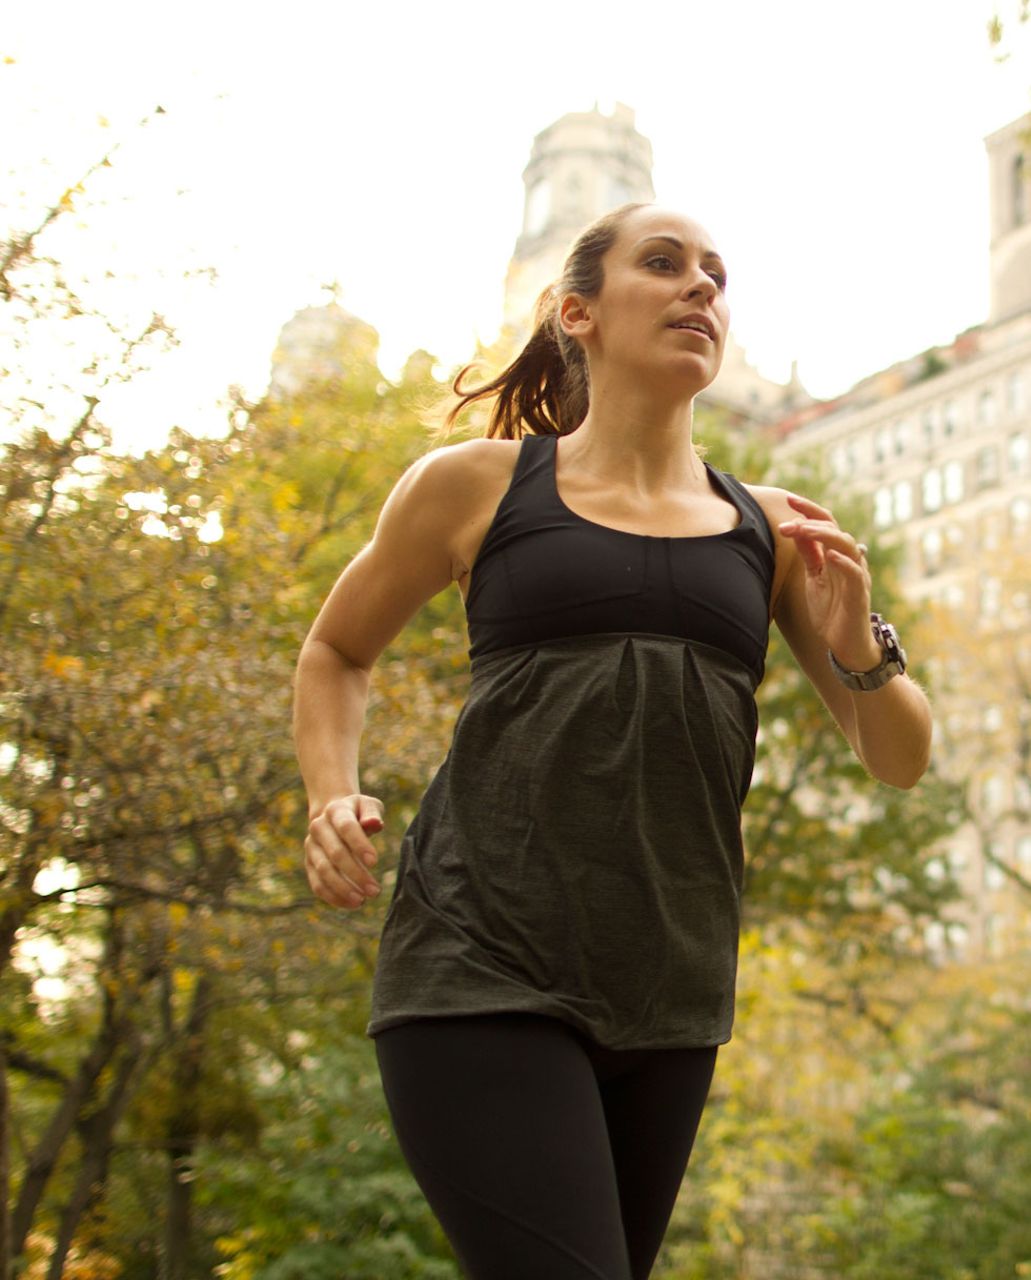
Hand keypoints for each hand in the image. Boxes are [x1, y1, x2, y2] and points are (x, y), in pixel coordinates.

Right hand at [305, 793, 383, 908]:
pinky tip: (352, 904)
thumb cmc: (358, 812)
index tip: (374, 862)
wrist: (333, 815)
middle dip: (356, 874)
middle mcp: (318, 828)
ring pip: (324, 871)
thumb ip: (372, 814)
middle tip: (374, 890)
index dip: (359, 845)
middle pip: (335, 853)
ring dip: (343, 889)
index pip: (346, 828)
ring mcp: (311, 847)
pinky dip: (333, 897)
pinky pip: (317, 884)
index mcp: (335, 811)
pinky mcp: (309, 864)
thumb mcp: (368, 806)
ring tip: (363, 900)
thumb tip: (374, 824)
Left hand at [778, 495, 880, 670]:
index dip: (809, 510)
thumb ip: (808, 555)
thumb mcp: (814, 578)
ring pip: (845, 545)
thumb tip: (795, 530)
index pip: (826, 524)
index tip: (788, 500)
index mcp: (836, 555)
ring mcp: (856, 576)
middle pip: (835, 529)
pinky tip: (829, 555)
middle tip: (787, 522)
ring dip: (823, 535)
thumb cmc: (831, 611)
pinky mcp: (860, 594)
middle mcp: (848, 560)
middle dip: (810, 521)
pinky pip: (855, 573)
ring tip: (803, 529)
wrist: (846, 644)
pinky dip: (843, 562)